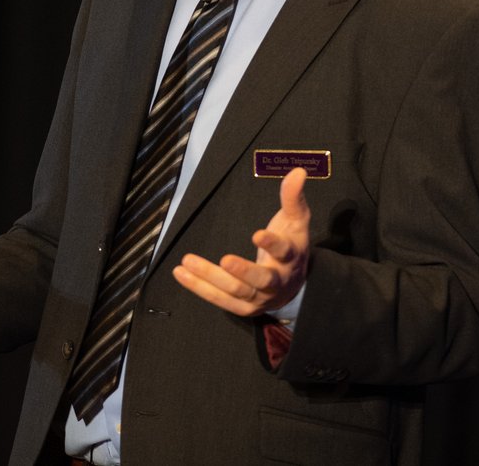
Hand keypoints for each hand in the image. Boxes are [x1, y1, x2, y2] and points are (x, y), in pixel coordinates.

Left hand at [173, 166, 310, 315]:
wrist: (294, 285)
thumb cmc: (291, 245)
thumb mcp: (295, 220)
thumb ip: (292, 197)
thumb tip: (298, 171)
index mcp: (292, 258)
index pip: (285, 251)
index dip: (272, 245)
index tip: (258, 234)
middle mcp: (278, 282)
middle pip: (262, 280)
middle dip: (244, 271)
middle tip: (225, 260)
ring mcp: (261, 298)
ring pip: (235, 290)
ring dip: (210, 277)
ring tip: (187, 261)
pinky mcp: (244, 308)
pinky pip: (220, 300)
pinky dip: (199, 288)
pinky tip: (180, 273)